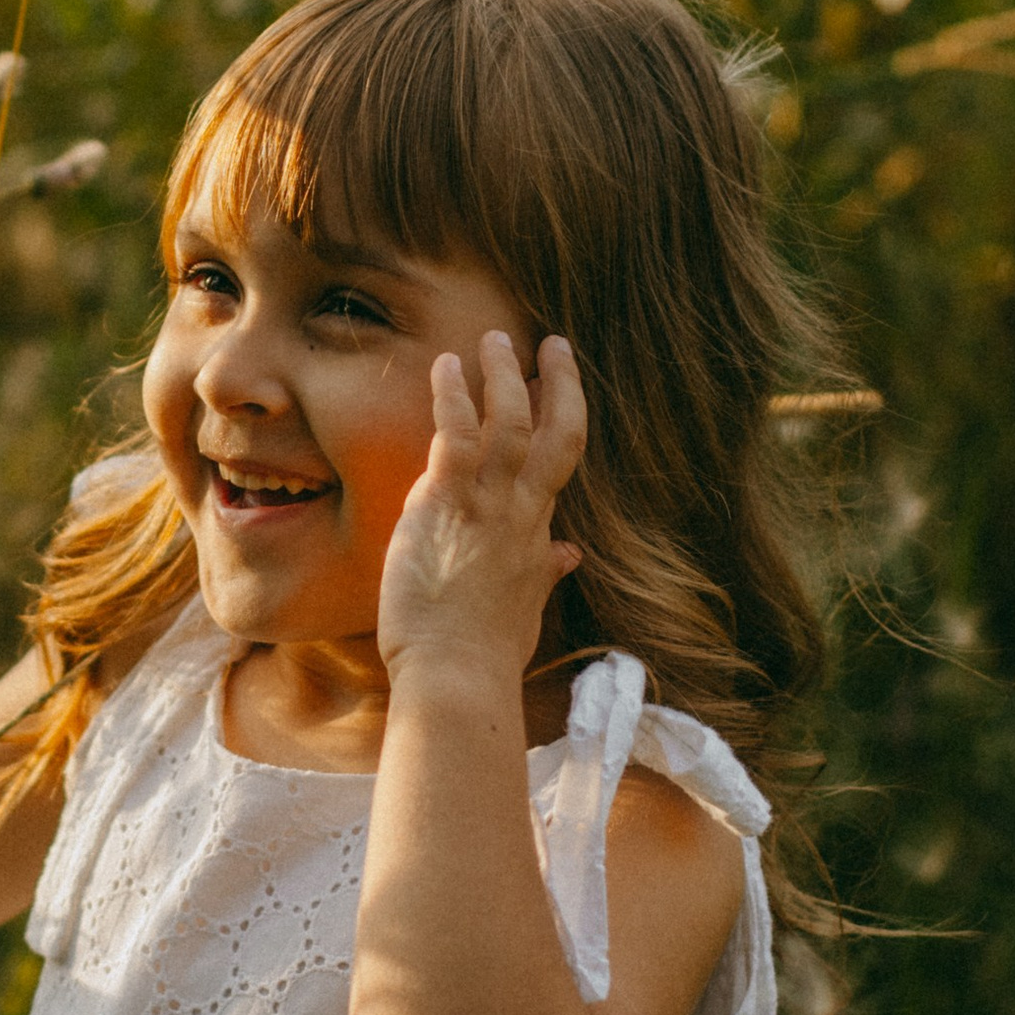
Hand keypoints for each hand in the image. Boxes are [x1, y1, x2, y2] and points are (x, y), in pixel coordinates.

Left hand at [374, 331, 586, 688]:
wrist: (458, 676)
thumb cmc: (484, 653)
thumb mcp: (525, 608)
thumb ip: (545, 572)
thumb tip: (569, 555)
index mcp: (536, 533)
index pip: (560, 461)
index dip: (564, 414)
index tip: (560, 381)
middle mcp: (521, 512)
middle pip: (556, 432)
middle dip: (558, 382)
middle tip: (550, 342)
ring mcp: (488, 507)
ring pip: (510, 423)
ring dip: (505, 375)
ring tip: (496, 337)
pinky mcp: (446, 506)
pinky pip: (456, 437)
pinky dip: (453, 397)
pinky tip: (445, 366)